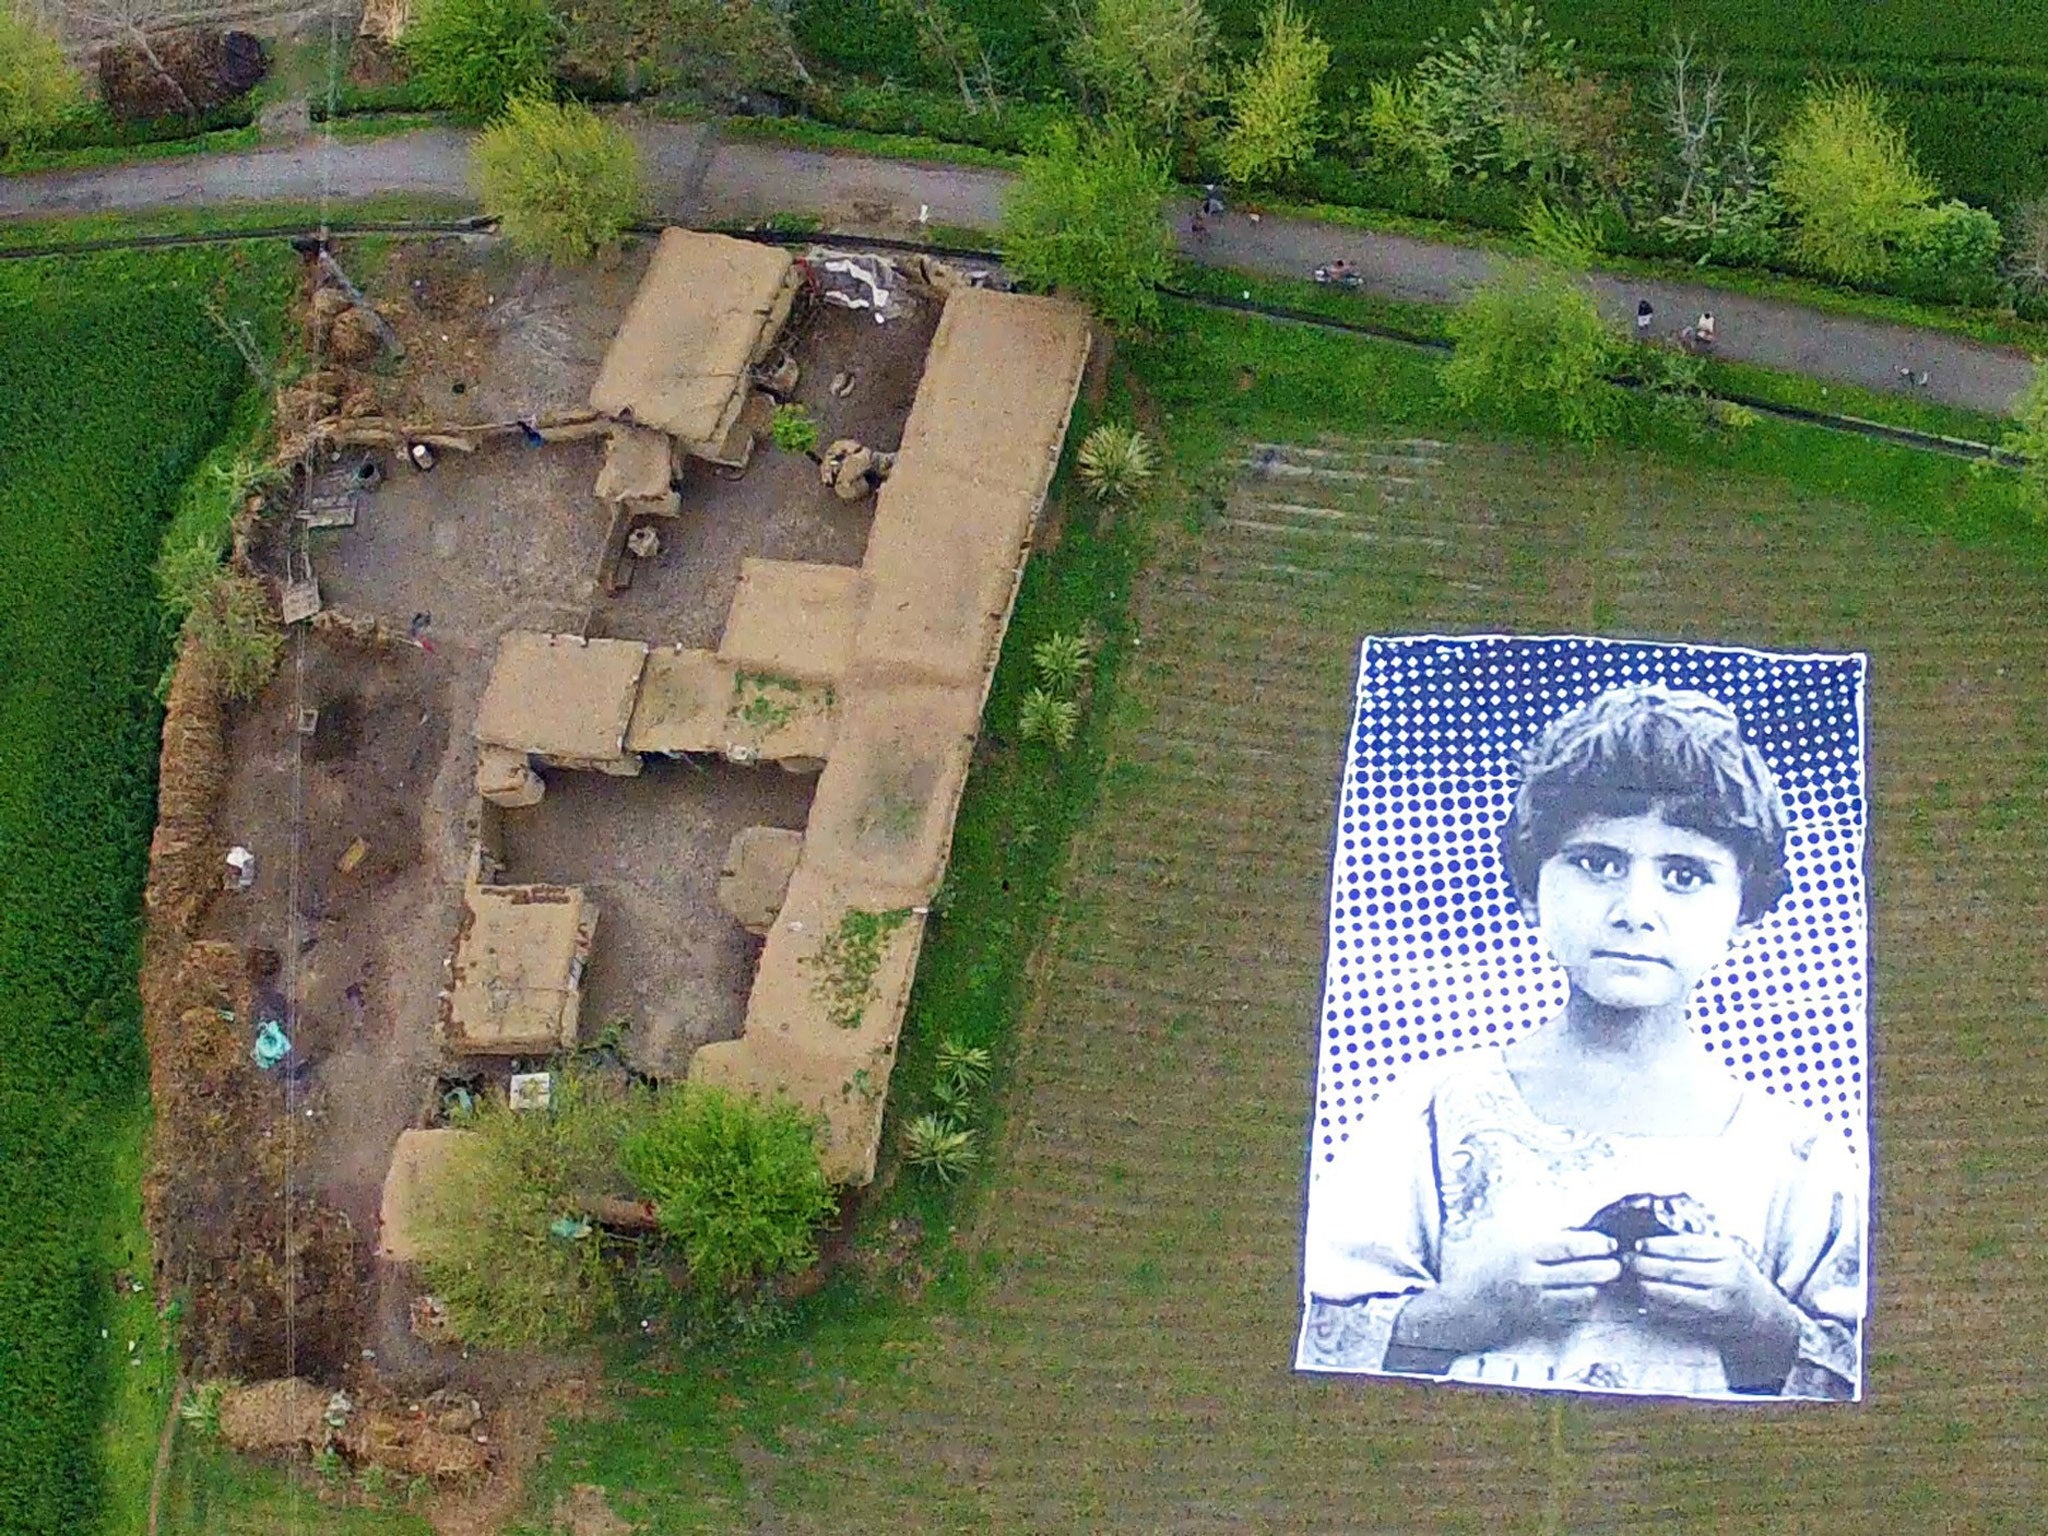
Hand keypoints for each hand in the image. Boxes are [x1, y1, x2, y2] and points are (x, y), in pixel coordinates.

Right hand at [1393, 1229, 1621, 1358]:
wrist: (1460, 1310)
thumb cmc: (1482, 1272)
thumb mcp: (1500, 1242)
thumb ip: (1531, 1235)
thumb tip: (1564, 1224)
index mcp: (1523, 1252)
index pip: (1567, 1245)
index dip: (1593, 1243)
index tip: (1608, 1242)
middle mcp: (1531, 1277)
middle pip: (1579, 1271)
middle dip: (1604, 1267)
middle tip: (1617, 1263)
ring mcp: (1535, 1301)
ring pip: (1579, 1295)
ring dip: (1597, 1286)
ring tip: (1606, 1279)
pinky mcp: (1537, 1320)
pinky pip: (1569, 1314)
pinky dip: (1583, 1305)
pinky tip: (1589, 1298)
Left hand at [1631, 1234, 1801, 1388]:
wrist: (1764, 1316)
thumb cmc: (1737, 1277)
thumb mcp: (1725, 1254)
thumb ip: (1695, 1246)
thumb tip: (1652, 1239)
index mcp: (1727, 1255)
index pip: (1685, 1247)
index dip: (1658, 1246)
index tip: (1639, 1244)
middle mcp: (1724, 1279)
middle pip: (1674, 1270)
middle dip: (1644, 1265)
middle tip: (1625, 1260)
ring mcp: (1717, 1304)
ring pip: (1671, 1294)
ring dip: (1645, 1286)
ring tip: (1630, 1279)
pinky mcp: (1710, 1323)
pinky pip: (1674, 1314)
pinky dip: (1655, 1306)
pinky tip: (1643, 1298)